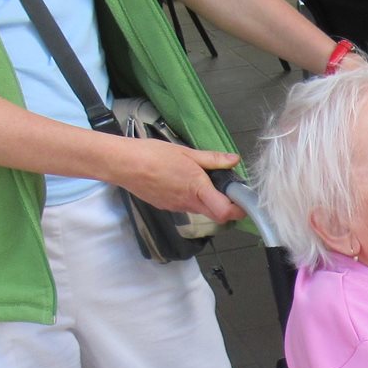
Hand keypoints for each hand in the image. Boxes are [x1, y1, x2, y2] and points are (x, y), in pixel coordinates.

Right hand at [113, 139, 242, 222]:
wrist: (124, 164)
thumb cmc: (152, 155)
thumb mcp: (187, 152)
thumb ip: (213, 159)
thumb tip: (234, 160)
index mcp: (197, 189)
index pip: (226, 212)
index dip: (239, 209)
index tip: (243, 197)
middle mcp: (188, 203)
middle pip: (217, 215)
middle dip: (228, 206)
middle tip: (229, 189)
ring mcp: (177, 208)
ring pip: (202, 210)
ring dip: (209, 201)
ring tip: (204, 180)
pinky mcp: (167, 207)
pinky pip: (187, 207)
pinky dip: (192, 198)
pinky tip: (183, 182)